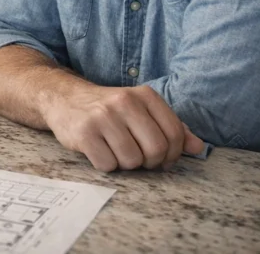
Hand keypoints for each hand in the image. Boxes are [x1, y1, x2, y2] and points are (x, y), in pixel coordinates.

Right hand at [43, 84, 204, 171]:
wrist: (63, 98)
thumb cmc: (107, 109)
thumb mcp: (140, 109)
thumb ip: (170, 126)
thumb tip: (197, 147)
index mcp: (143, 95)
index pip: (175, 133)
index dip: (172, 154)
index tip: (161, 157)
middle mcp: (124, 102)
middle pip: (156, 150)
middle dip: (150, 162)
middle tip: (138, 157)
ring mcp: (102, 117)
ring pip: (132, 161)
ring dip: (125, 164)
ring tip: (115, 151)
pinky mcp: (84, 133)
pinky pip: (108, 165)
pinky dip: (105, 165)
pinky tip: (99, 151)